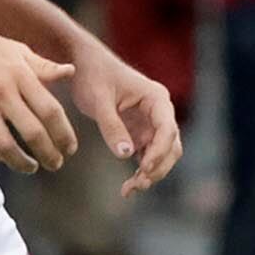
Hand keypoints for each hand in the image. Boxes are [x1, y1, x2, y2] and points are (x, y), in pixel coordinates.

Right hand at [0, 25, 77, 172]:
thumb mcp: (16, 50)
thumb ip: (43, 66)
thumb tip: (70, 71)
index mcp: (20, 74)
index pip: (50, 111)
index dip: (64, 134)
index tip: (69, 148)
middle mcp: (2, 91)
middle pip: (32, 132)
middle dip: (49, 155)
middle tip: (55, 164)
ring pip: (5, 146)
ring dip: (22, 163)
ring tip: (31, 167)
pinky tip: (2, 158)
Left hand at [70, 42, 182, 198]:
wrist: (83, 65)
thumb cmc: (93, 75)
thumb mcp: (98, 100)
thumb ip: (111, 126)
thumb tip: (125, 155)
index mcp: (156, 98)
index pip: (167, 128)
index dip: (159, 151)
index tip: (144, 168)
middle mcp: (159, 111)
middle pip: (171, 146)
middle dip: (158, 167)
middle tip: (138, 184)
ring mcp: (151, 123)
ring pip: (162, 155)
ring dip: (151, 173)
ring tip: (130, 189)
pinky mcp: (139, 133)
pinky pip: (147, 156)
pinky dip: (141, 171)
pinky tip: (128, 187)